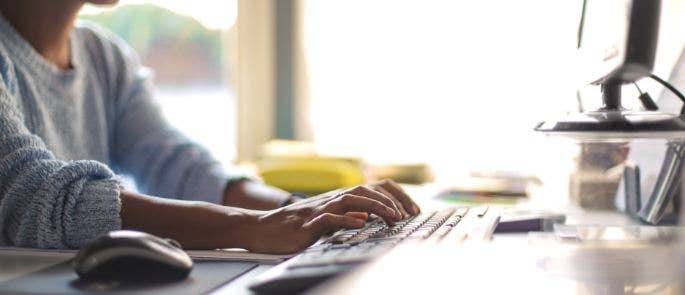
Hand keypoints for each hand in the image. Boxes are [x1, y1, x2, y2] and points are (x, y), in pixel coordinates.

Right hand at [244, 181, 419, 253]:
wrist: (262, 229)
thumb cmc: (294, 227)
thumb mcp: (325, 220)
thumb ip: (344, 216)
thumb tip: (366, 217)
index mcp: (338, 198)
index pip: (373, 187)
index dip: (394, 195)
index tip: (412, 210)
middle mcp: (331, 199)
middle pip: (366, 190)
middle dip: (390, 201)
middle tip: (407, 215)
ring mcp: (319, 209)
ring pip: (351, 199)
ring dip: (375, 207)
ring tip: (392, 217)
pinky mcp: (308, 223)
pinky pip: (329, 218)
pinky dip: (346, 220)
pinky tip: (360, 224)